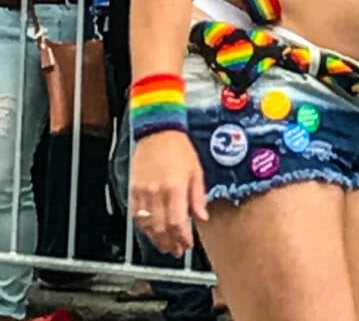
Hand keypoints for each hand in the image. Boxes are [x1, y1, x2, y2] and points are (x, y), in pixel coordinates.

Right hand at [130, 131, 208, 256]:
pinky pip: (136, 216)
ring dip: (157, 240)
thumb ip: (198, 197)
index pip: (178, 223)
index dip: (182, 239)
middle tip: (176, 251)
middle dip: (170, 244)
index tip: (187, 245)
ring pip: (147, 226)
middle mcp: (157, 193)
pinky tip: (152, 231)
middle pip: (161, 228)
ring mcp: (143, 192)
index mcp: (175, 187)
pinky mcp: (133, 190)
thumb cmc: (179, 148)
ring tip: (165, 246)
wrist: (158, 131)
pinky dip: (144, 227)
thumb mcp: (196, 170)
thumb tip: (202, 217)